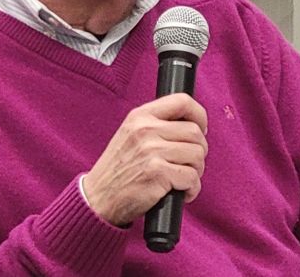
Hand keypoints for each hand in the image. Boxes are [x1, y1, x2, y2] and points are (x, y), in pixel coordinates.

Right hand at [82, 93, 207, 226]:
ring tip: (181, 180)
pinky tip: (180, 193)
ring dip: (196, 171)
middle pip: (195, 132)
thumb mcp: (131, 135)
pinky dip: (192, 189)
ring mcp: (151, 151)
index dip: (199, 115)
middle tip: (187, 165)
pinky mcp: (158, 173)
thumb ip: (157, 125)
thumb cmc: (119, 170)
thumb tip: (195, 126)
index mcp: (141, 116)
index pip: (182, 101)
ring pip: (197, 155)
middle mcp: (145, 129)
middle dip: (199, 151)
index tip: (201, 131)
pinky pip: (192, 178)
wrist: (98, 199)